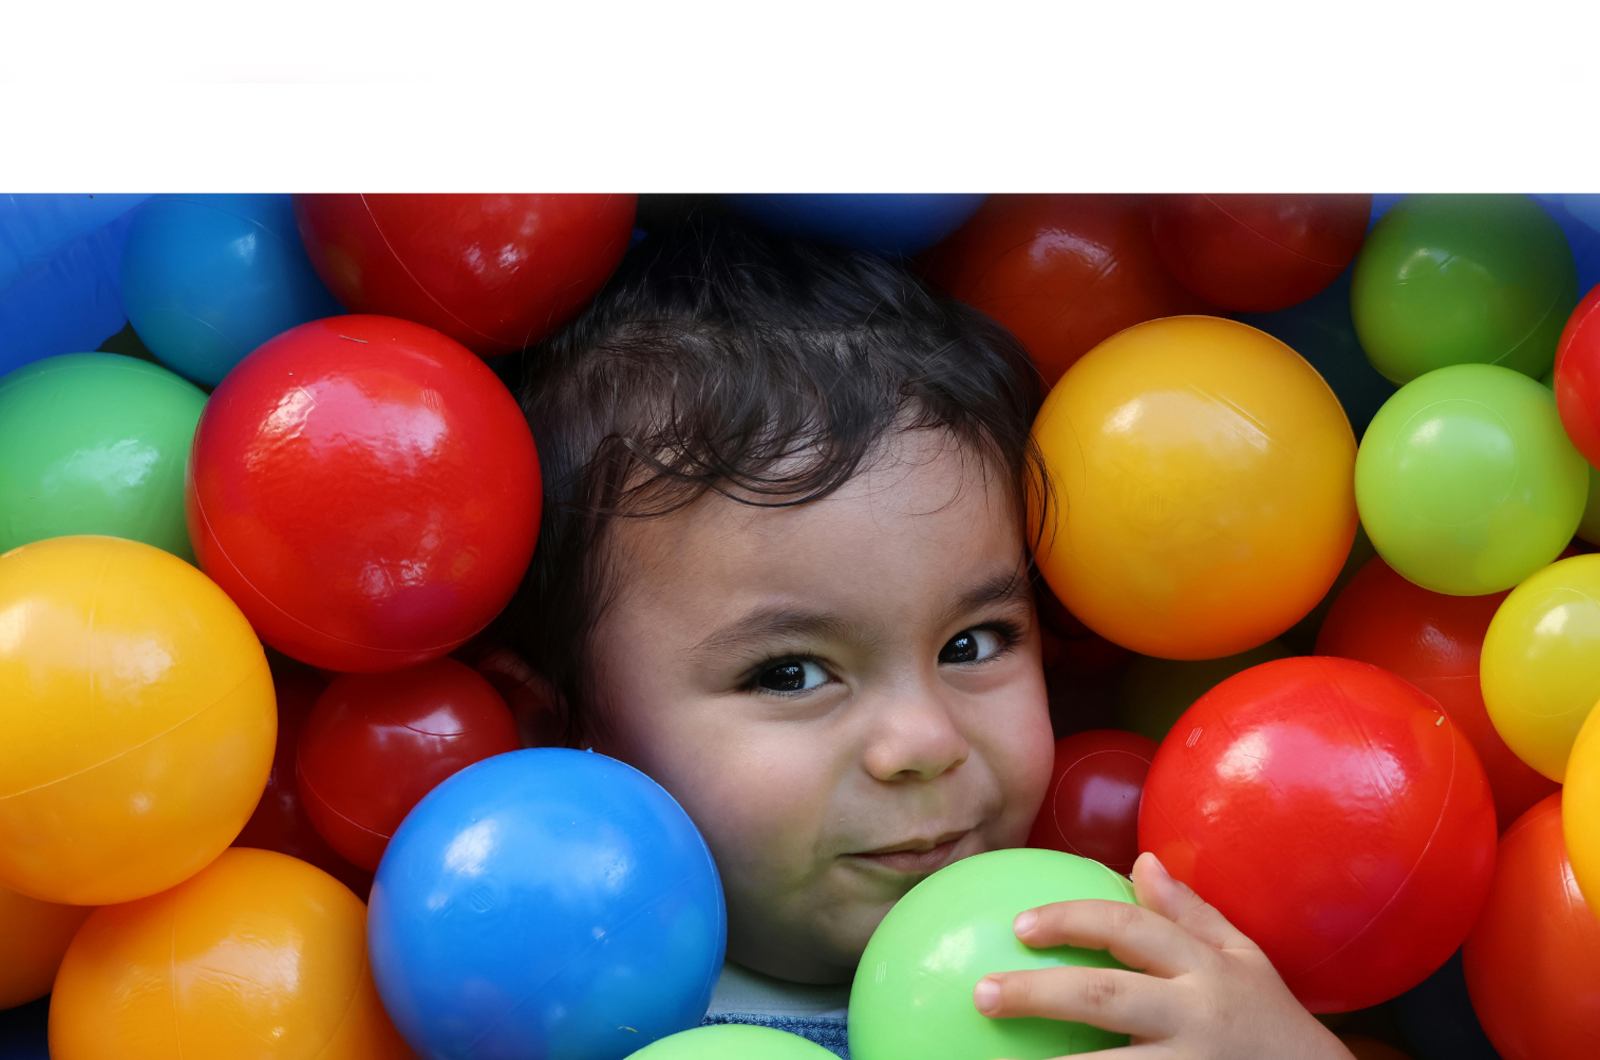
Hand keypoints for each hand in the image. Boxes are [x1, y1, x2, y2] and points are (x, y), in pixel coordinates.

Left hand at [971, 852, 1354, 1059]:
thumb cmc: (1271, 1023)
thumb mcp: (1244, 960)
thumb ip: (1191, 914)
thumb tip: (1141, 861)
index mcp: (1206, 968)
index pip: (1129, 929)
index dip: (1071, 921)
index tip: (1018, 926)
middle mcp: (1197, 1016)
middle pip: (1106, 998)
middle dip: (1038, 993)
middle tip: (981, 993)